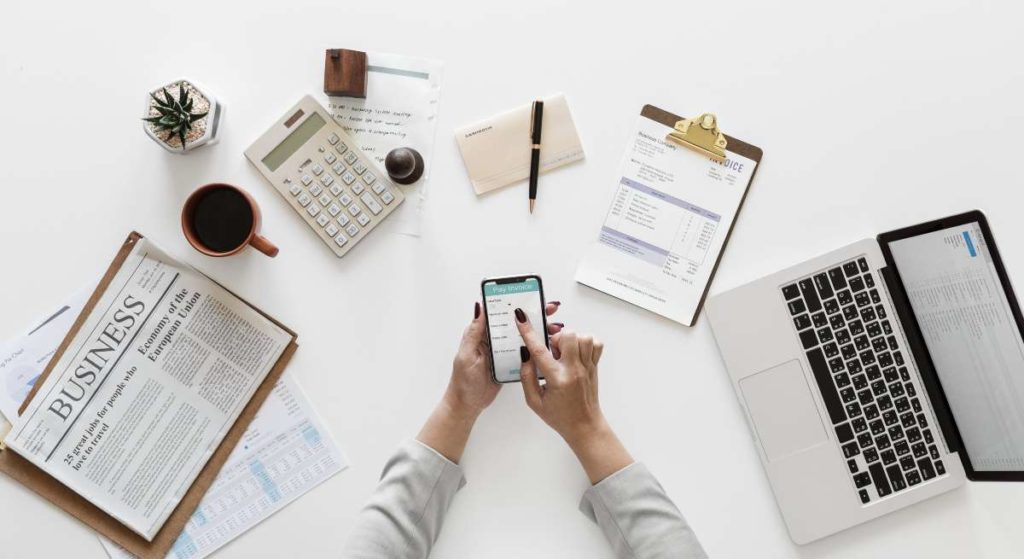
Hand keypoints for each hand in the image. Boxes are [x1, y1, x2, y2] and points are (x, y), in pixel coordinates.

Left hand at [444, 301, 564, 417]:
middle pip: (516, 323)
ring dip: (539, 330)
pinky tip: (549, 345)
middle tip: (549, 309)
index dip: (515, 303)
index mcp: (483, 333)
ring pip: (524, 336)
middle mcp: (494, 339)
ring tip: (554, 328)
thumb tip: (479, 307)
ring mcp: (504, 351)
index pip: (501, 312)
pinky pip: (526, 352)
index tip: (530, 297)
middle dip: (534, 314)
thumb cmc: (463, 381)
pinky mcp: (511, 362)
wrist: (468, 404)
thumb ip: (474, 332)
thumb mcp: (467, 354)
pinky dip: (538, 347)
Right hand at [515, 311, 604, 442]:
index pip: (540, 351)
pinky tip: (576, 353)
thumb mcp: (534, 402)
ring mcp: (587, 367)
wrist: (584, 426)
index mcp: (557, 379)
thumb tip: (525, 355)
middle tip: (552, 352)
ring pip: (583, 337)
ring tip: (564, 353)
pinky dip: (586, 342)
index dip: (528, 332)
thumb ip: (527, 377)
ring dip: (571, 340)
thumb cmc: (558, 416)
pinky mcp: (595, 366)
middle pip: (568, 336)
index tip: (521, 318)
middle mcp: (574, 370)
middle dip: (556, 338)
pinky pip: (596, 343)